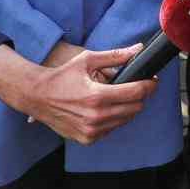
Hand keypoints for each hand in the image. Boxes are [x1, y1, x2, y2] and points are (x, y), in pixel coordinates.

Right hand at [0, 43, 156, 143]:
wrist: (37, 97)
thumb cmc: (61, 76)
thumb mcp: (87, 60)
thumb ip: (115, 56)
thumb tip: (138, 49)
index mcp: (97, 96)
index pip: (136, 93)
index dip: (149, 85)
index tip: (152, 80)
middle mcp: (96, 117)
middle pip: (135, 108)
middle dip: (140, 96)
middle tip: (137, 86)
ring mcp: (91, 131)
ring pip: (125, 120)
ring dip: (127, 108)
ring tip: (119, 95)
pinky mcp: (87, 139)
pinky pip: (111, 129)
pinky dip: (114, 119)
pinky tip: (106, 108)